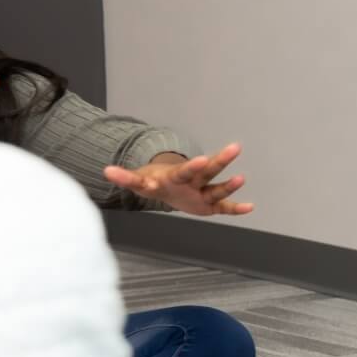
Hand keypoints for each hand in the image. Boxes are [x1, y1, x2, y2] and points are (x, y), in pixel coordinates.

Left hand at [103, 142, 253, 215]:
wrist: (168, 186)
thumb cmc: (155, 181)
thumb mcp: (139, 180)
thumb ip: (126, 177)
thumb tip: (106, 170)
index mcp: (177, 175)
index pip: (185, 170)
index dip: (192, 166)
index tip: (201, 159)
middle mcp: (194, 181)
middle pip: (208, 171)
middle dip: (220, 161)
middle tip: (234, 148)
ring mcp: (203, 191)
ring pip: (218, 187)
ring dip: (230, 185)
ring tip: (242, 178)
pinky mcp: (209, 204)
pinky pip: (224, 207)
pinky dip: (236, 208)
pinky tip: (250, 207)